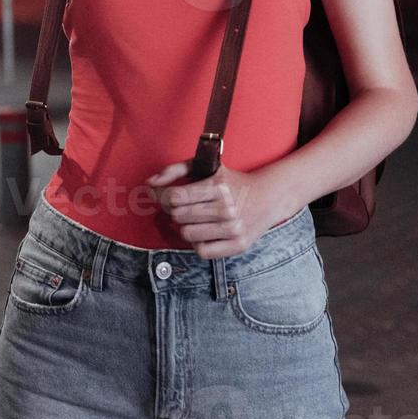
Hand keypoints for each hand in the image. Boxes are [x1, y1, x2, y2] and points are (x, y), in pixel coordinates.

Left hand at [146, 161, 304, 258]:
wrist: (268, 197)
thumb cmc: (230, 181)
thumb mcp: (205, 167)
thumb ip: (175, 169)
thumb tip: (149, 183)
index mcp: (218, 186)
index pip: (174, 197)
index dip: (161, 196)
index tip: (161, 194)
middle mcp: (227, 208)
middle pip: (177, 216)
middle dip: (174, 210)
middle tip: (182, 205)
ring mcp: (234, 229)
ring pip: (186, 234)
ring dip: (185, 226)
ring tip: (196, 218)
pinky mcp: (238, 245)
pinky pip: (201, 251)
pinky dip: (197, 243)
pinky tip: (205, 232)